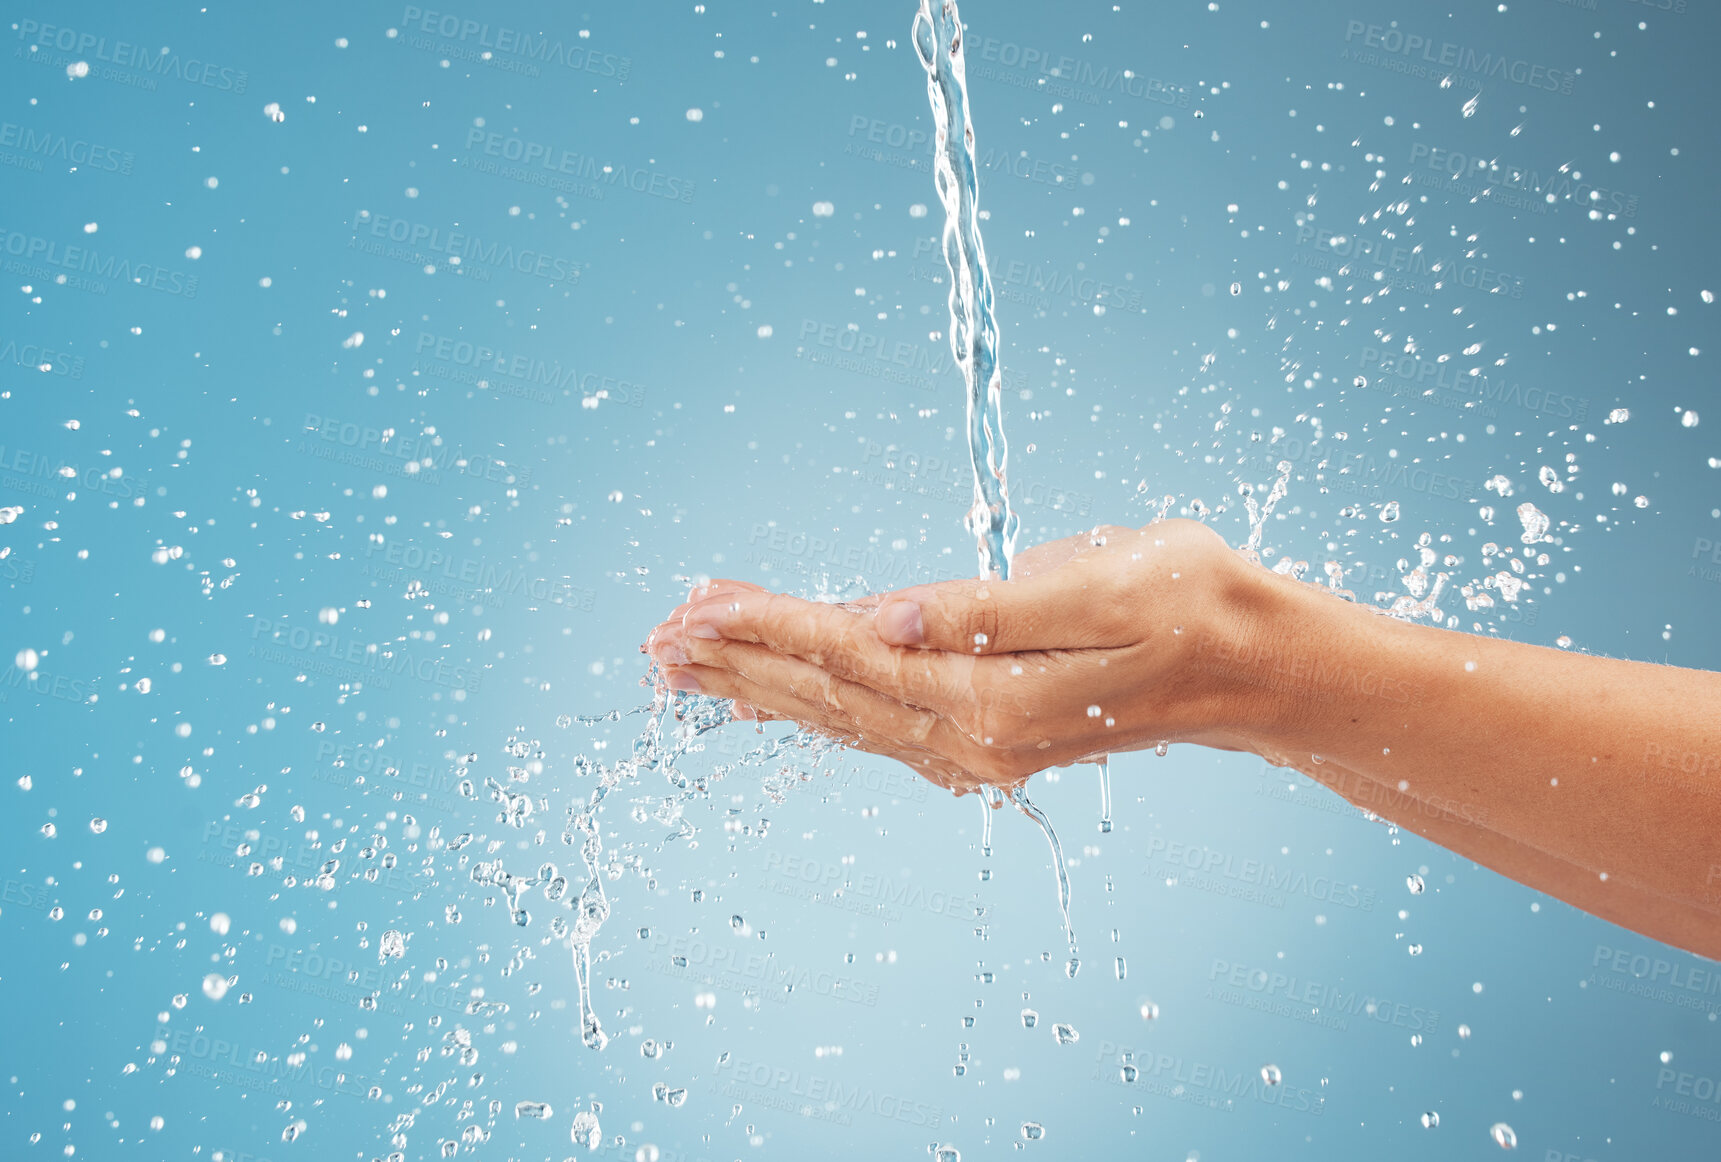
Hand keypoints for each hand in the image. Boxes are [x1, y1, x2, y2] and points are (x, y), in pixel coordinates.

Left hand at [643, 519, 1271, 794]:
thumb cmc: (1189, 601)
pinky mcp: (982, 740)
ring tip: (686, 664)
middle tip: (655, 639)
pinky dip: (813, 705)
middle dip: (738, 662)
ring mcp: (975, 748)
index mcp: (993, 695)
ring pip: (842, 715)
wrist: (1250, 665)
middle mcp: (973, 738)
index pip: (851, 656)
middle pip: (828, 694)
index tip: (692, 608)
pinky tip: (775, 697)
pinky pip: (874, 726)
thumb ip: (985, 607)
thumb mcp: (1101, 582)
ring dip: (760, 685)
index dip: (768, 628)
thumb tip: (884, 616)